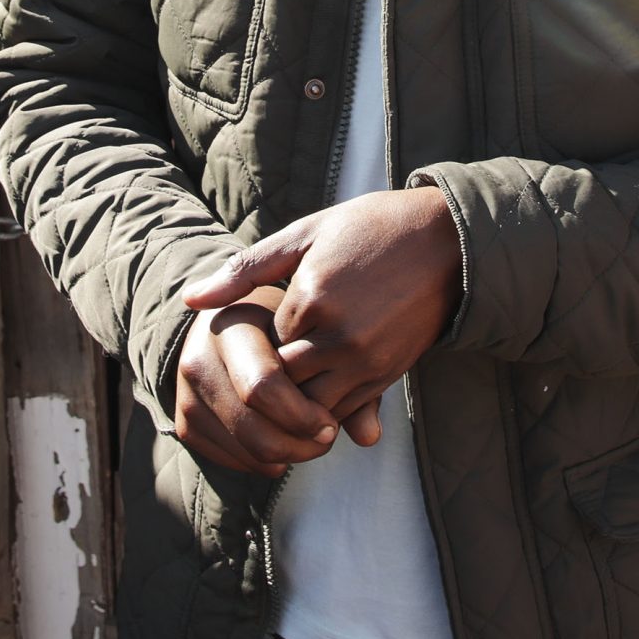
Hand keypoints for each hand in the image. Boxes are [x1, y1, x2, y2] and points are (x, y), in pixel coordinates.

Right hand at [170, 285, 340, 476]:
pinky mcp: (185, 422)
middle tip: (326, 437)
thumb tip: (370, 438)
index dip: (303, 416)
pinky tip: (282, 437)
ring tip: (309, 438)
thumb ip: (342, 377)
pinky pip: (233, 461)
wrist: (228, 320)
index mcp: (230, 326)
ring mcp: (186, 394)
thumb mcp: (310, 330)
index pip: (263, 388)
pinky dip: (265, 461)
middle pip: (255, 431)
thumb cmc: (283, 323)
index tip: (331, 423)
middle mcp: (198, 360)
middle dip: (300, 445)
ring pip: (245, 451)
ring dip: (287, 457)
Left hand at [182, 186, 462, 445]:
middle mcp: (338, 334)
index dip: (253, 342)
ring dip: (295, 399)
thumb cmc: (371, 228)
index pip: (261, 344)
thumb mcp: (306, 235)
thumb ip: (247, 270)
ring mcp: (366, 358)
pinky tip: (318, 386)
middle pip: (281, 381)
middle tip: (262, 364)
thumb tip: (190, 300)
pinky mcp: (388, 374)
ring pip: (309, 405)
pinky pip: (344, 411)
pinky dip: (325, 407)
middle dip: (269, 377)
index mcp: (311, 295)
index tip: (253, 332)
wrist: (448, 241)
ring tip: (287, 381)